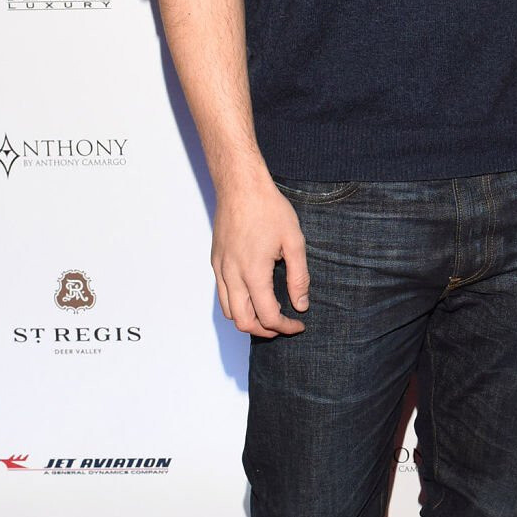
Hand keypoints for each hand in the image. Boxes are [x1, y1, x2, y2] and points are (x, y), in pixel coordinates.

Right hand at [212, 170, 309, 337]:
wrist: (240, 186)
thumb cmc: (268, 209)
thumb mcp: (294, 242)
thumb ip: (299, 277)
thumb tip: (301, 305)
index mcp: (253, 273)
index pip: (267, 316)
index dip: (285, 327)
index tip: (299, 325)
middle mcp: (231, 275)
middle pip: (242, 321)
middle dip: (264, 330)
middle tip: (283, 326)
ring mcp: (220, 268)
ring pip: (228, 311)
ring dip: (248, 320)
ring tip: (269, 315)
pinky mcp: (215, 261)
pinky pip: (223, 294)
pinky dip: (237, 304)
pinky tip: (254, 295)